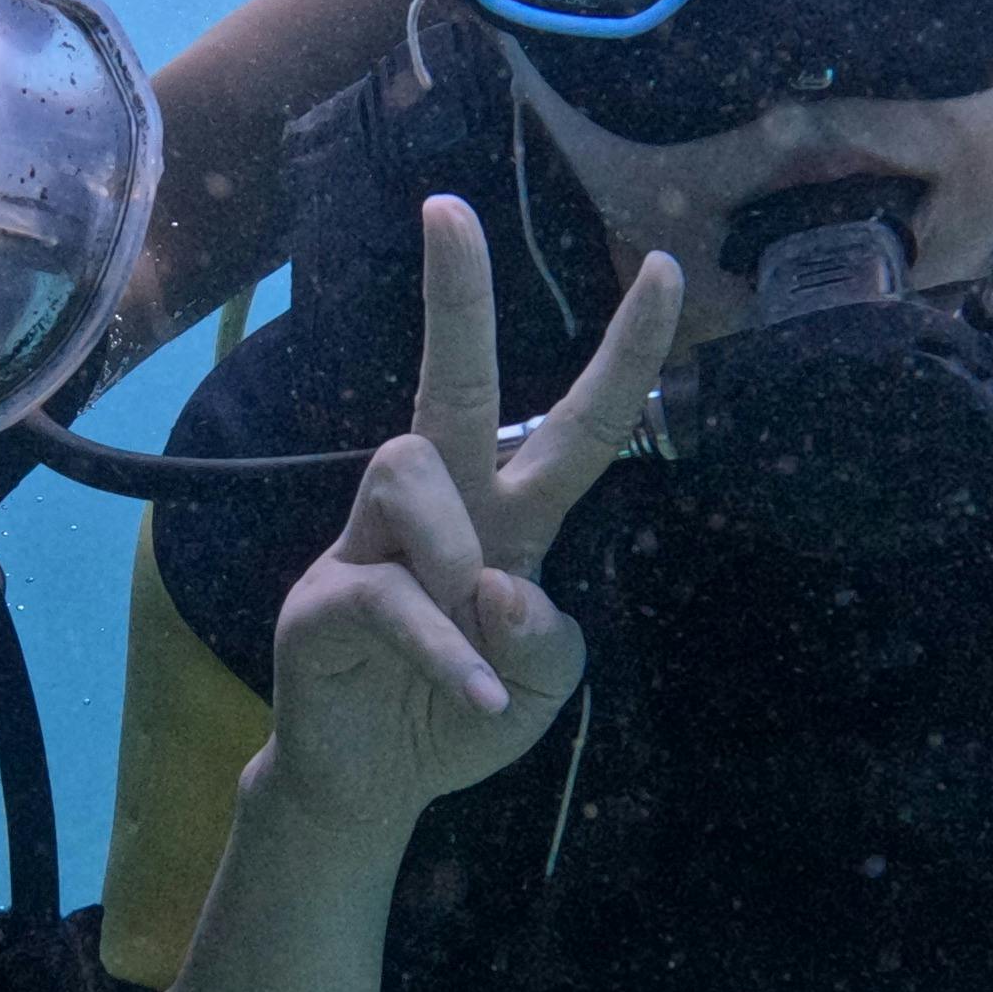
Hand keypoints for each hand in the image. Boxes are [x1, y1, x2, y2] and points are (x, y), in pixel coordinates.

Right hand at [259, 197, 680, 837]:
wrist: (372, 783)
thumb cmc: (462, 712)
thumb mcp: (542, 687)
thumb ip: (549, 642)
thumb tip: (503, 589)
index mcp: (509, 518)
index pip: (575, 425)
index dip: (624, 354)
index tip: (665, 269)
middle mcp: (442, 510)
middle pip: (453, 384)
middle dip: (455, 295)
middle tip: (448, 208)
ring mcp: (375, 542)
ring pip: (411, 468)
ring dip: (455, 553)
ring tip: (470, 629)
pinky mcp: (328, 595)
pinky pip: (393, 592)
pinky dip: (446, 651)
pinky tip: (474, 694)